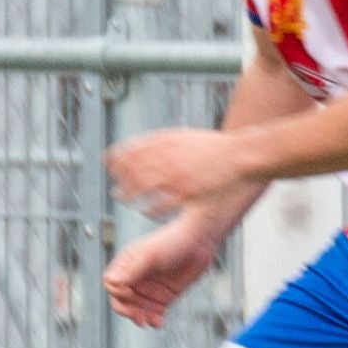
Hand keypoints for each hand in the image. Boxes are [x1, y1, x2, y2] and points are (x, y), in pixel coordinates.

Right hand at [103, 210, 227, 327]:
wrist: (200, 242)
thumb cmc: (174, 240)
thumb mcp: (150, 255)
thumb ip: (131, 270)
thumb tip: (113, 282)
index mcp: (127, 265)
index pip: (111, 285)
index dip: (117, 293)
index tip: (128, 295)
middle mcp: (136, 278)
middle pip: (122, 301)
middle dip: (129, 310)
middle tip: (139, 317)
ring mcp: (149, 288)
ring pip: (137, 310)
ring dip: (141, 318)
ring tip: (151, 321)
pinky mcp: (163, 296)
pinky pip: (153, 312)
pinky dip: (154, 319)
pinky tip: (159, 321)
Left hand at [107, 124, 251, 219]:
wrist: (239, 154)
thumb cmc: (212, 146)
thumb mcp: (183, 136)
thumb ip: (161, 141)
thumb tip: (140, 147)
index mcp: (166, 141)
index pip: (131, 148)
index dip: (116, 157)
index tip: (108, 163)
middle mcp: (168, 157)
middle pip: (133, 169)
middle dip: (120, 178)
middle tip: (115, 188)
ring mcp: (176, 176)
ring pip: (142, 187)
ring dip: (129, 194)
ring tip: (123, 199)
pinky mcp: (186, 193)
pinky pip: (160, 205)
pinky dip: (150, 209)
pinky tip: (146, 211)